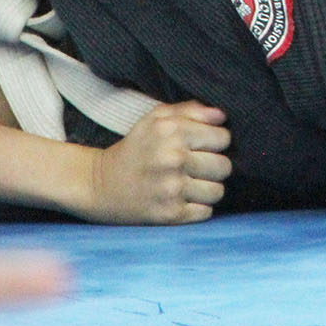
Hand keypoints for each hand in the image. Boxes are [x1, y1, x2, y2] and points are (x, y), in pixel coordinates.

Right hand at [85, 100, 232, 223]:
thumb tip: (222, 116)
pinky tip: (182, 199)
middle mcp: (174, 158)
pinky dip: (198, 208)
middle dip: (214, 166)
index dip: (216, 141)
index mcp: (172, 130)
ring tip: (191, 184)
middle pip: (224, 166)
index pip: (223, 138)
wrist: (100, 185)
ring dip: (208, 189)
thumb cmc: (135, 147)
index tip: (202, 146)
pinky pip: (206, 213)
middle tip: (196, 167)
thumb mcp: (156, 118)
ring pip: (218, 191)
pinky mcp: (169, 214)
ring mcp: (172, 188)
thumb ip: (191, 110)